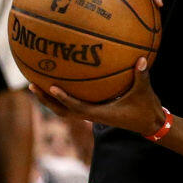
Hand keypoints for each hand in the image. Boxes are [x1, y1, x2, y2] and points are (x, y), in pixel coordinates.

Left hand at [29, 57, 165, 136]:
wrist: (149, 123)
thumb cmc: (146, 108)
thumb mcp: (144, 92)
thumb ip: (141, 75)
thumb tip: (140, 59)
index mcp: (102, 114)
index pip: (77, 107)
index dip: (64, 98)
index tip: (51, 87)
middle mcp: (93, 116)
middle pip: (63, 112)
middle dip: (47, 100)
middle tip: (32, 85)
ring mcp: (92, 115)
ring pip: (65, 110)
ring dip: (50, 100)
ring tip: (36, 85)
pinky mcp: (95, 112)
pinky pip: (73, 105)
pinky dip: (63, 98)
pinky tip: (59, 84)